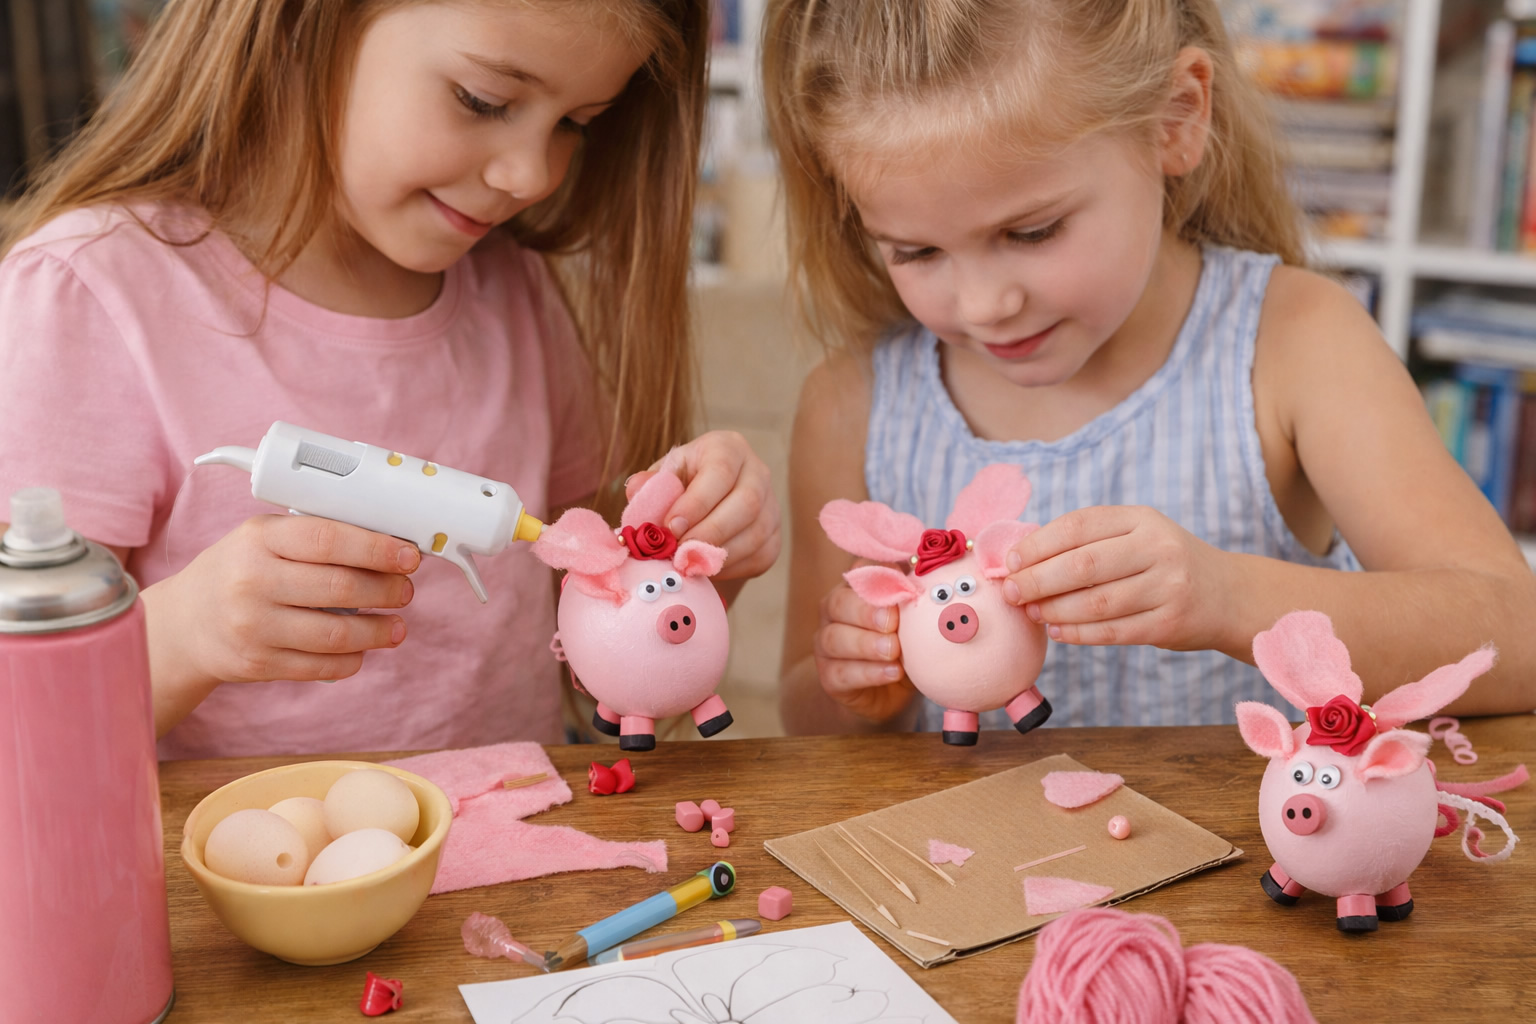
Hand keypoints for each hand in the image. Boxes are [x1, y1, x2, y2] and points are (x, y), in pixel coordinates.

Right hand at [152, 515, 418, 685]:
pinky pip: (320, 666)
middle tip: (405, 591)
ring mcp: (252, 627)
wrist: (186, 623)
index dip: (377, 549)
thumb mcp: (265, 539)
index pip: (329, 539)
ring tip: (396, 626)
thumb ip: (318, 538)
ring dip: (377, 632)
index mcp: (258, 539)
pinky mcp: (257, 664)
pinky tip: (362, 649)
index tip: (410, 556)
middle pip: (340, 588)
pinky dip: (351, 659)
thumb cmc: (240, 571)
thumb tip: (390, 547)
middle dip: (387, 590)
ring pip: (336, 634)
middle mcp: (251, 581)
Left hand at [624, 430, 780, 581]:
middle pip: (746, 504)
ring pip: (756, 534)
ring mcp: (771, 506)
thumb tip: (637, 489)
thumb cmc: (680, 487)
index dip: (696, 502)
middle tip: (679, 551)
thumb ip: (649, 485)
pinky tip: (705, 567)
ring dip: (719, 554)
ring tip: (688, 563)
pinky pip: (759, 556)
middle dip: (709, 532)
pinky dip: (730, 568)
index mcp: (728, 448)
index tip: (670, 526)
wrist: (706, 506)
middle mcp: (758, 472)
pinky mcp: (775, 536)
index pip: (720, 472)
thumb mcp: (662, 478)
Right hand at [812, 580, 916, 722]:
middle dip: (866, 612)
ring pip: (835, 638)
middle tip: (892, 623)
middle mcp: (834, 613)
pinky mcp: (829, 677)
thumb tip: (936, 582)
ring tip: (893, 651)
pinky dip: (869, 673)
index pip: (859, 571)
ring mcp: (826, 646)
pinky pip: (842, 673)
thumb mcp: (913, 623)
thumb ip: (916, 603)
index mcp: (855, 590)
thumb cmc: (903, 646)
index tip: (903, 587)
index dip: (877, 576)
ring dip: (866, 644)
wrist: (888, 692)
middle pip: (838, 603)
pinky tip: (892, 672)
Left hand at [1000, 505, 1231, 650]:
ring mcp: (1167, 587)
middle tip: (1010, 592)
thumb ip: (1088, 542)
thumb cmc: (1163, 563)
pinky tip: (1058, 630)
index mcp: (1141, 519)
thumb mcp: (1136, 536)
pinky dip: (1079, 633)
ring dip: (1054, 610)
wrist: (1227, 595)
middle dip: (1037, 580)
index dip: (1037, 545)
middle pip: (1083, 565)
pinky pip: (1113, 631)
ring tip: (1031, 613)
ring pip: (1096, 602)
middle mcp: (1158, 548)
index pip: (1079, 526)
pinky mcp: (1169, 623)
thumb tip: (1021, 560)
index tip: (1008, 562)